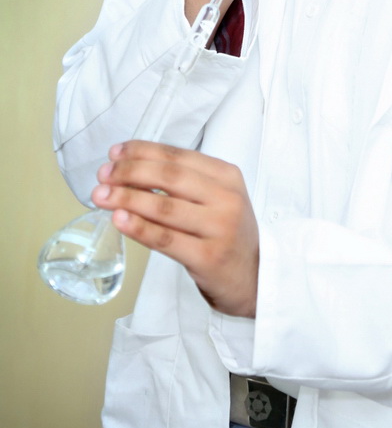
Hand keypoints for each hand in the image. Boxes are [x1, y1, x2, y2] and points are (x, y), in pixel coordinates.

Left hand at [92, 141, 258, 316]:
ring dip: (127, 198)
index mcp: (227, 175)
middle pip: (170, 177)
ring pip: (165, 207)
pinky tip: (119, 220)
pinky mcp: (207, 257)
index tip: (115, 153)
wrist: (253, 276)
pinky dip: (139, 228)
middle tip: (103, 174)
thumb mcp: (216, 198)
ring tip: (101, 196)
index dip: (143, 151)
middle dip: (130, 171)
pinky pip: (166, 239)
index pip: (178, 155)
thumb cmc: (226, 232)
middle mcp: (226, 197)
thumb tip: (130, 169)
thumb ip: (184, 183)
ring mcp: (219, 228)